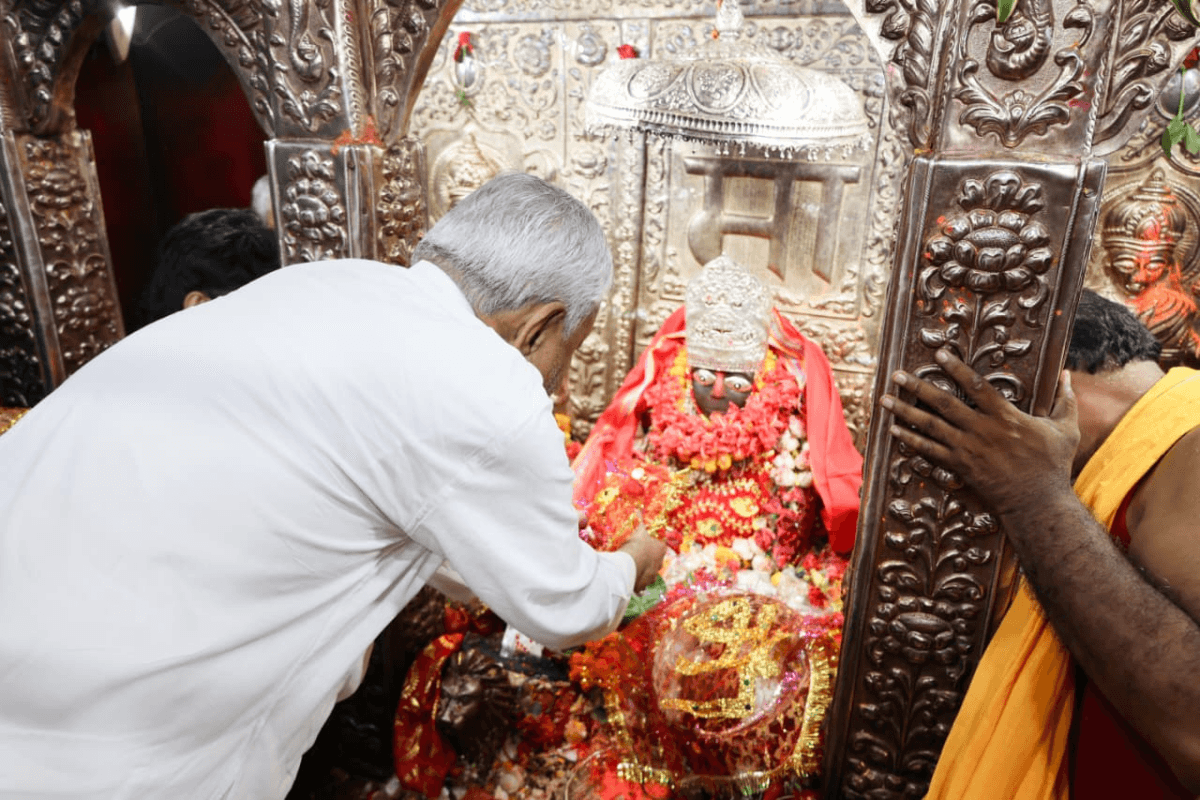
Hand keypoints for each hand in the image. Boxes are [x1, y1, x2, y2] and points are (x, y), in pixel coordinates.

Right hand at [618, 524, 667, 591]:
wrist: (630, 562)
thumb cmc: (637, 543)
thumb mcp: (639, 529)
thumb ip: (639, 519)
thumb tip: (638, 508)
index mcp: (661, 550)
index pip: (662, 547)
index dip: (654, 546)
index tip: (646, 545)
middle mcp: (659, 564)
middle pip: (656, 561)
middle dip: (649, 559)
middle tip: (639, 555)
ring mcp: (652, 576)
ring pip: (649, 574)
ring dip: (643, 571)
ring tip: (632, 567)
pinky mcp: (643, 585)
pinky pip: (640, 585)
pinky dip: (636, 582)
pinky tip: (629, 578)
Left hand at [880, 349, 1080, 517]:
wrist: (1038, 503)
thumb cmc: (1053, 465)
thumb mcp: (1065, 430)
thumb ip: (1065, 400)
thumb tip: (1069, 375)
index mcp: (1006, 417)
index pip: (977, 386)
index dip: (957, 368)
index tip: (940, 353)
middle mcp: (982, 430)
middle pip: (944, 403)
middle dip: (918, 387)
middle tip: (897, 374)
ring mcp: (968, 449)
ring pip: (930, 426)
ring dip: (905, 411)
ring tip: (884, 399)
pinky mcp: (960, 467)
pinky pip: (929, 451)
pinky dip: (910, 440)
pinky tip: (893, 430)